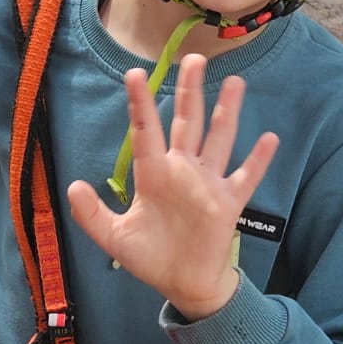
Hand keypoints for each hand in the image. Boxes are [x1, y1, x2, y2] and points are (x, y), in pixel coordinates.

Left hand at [67, 53, 278, 318]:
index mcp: (154, 175)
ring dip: (227, 112)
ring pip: (219, 139)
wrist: (183, 284)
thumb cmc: (151, 258)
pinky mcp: (228, 203)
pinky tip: (270, 138)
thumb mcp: (115, 238)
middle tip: (194, 58)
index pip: (146, 131)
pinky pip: (245, 177)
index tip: (135, 73)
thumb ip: (91, 215)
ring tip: (235, 82)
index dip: (140, 103)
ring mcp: (208, 184)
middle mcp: (183, 171)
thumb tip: (73, 186)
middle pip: (188, 122)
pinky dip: (258, 160)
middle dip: (190, 91)